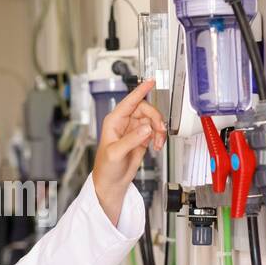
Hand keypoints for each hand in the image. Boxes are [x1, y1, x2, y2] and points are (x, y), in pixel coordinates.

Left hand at [91, 78, 166, 226]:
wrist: (111, 183)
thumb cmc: (106, 168)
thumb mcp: (116, 153)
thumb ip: (132, 139)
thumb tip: (146, 128)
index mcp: (114, 121)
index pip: (130, 101)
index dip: (141, 90)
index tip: (151, 81)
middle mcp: (124, 123)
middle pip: (146, 110)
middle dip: (155, 119)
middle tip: (159, 131)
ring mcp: (134, 130)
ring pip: (152, 121)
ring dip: (158, 130)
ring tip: (158, 143)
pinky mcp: (141, 139)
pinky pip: (154, 131)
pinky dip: (158, 137)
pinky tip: (157, 146)